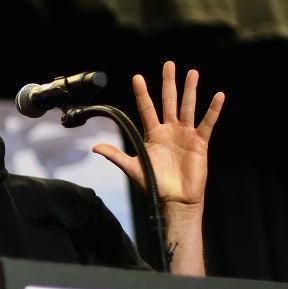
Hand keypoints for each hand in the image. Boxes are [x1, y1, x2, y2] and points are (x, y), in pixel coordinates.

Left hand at [92, 60, 224, 207]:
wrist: (175, 199)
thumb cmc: (154, 184)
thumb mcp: (132, 167)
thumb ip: (115, 155)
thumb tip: (94, 147)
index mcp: (153, 134)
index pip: (146, 108)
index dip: (142, 93)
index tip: (137, 78)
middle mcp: (169, 130)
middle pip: (168, 101)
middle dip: (168, 83)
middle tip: (169, 64)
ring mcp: (185, 135)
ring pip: (188, 107)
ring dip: (190, 90)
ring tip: (192, 73)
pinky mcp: (200, 142)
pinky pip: (207, 123)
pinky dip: (213, 110)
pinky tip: (218, 96)